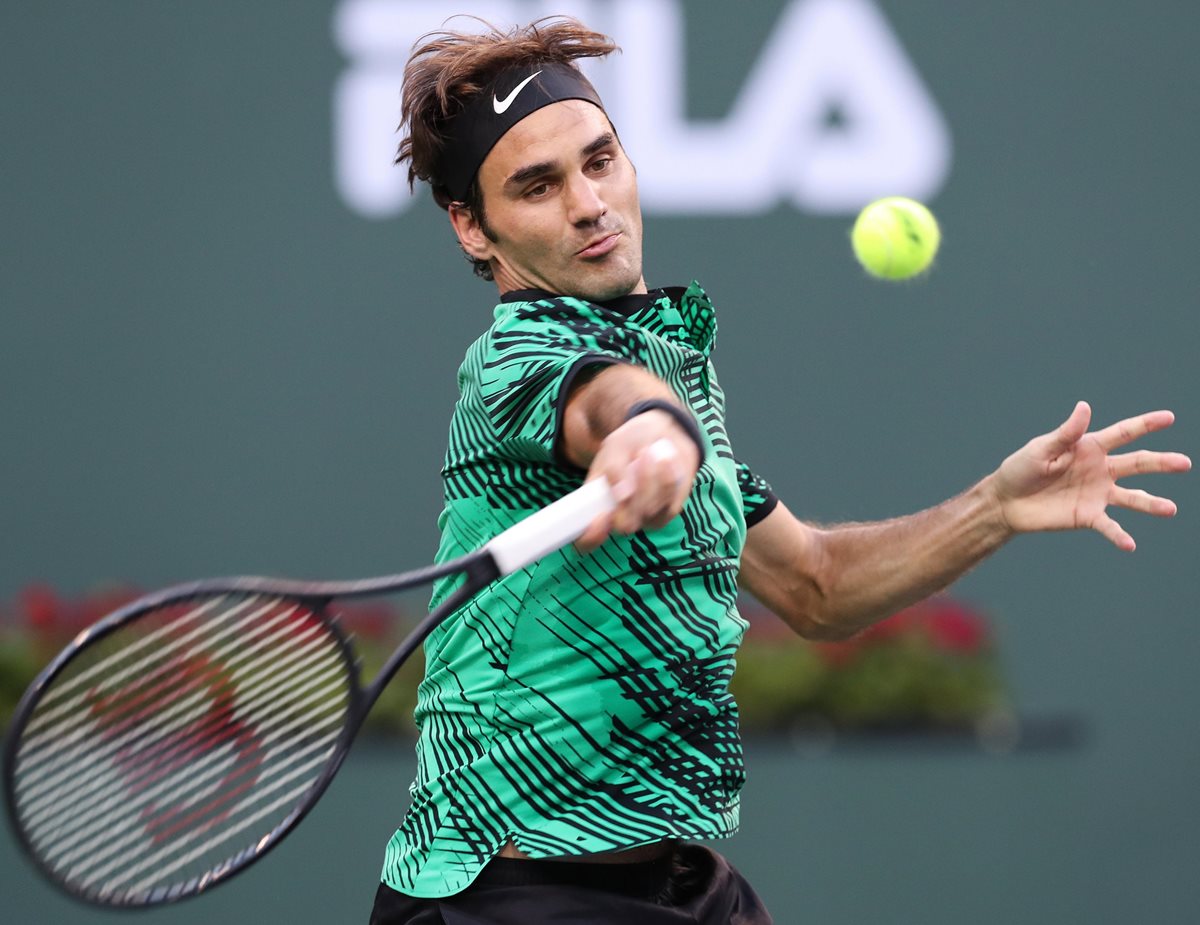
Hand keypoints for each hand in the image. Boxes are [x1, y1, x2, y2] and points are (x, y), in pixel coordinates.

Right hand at [576, 410, 699, 550]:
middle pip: (624, 525)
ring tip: (648, 451)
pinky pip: (670, 506)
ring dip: (651, 479)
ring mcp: (645, 517)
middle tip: (637, 459)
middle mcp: (619, 517)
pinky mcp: (668, 512)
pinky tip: (665, 459)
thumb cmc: (630, 443)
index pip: (585, 540)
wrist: (661, 435)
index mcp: (595, 506)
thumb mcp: (615, 446)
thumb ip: (613, 468)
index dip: (590, 537)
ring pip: (649, 513)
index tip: (601, 516)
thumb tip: (621, 495)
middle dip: (633, 494)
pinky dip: (668, 480)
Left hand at [992, 401, 1190, 549]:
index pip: (1123, 434)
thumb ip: (1066, 433)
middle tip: (1185, 463)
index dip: (1145, 425)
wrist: (1006, 501)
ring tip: (1170, 509)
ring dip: (1151, 504)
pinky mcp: (1087, 516)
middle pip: (1137, 464)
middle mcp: (1100, 470)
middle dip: (1161, 463)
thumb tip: (1085, 407)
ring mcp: (1097, 494)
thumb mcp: (1041, 448)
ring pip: (1132, 498)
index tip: (1169, 417)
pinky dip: (1119, 536)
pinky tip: (1129, 544)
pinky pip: (1108, 526)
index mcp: (1089, 448)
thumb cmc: (1021, 469)